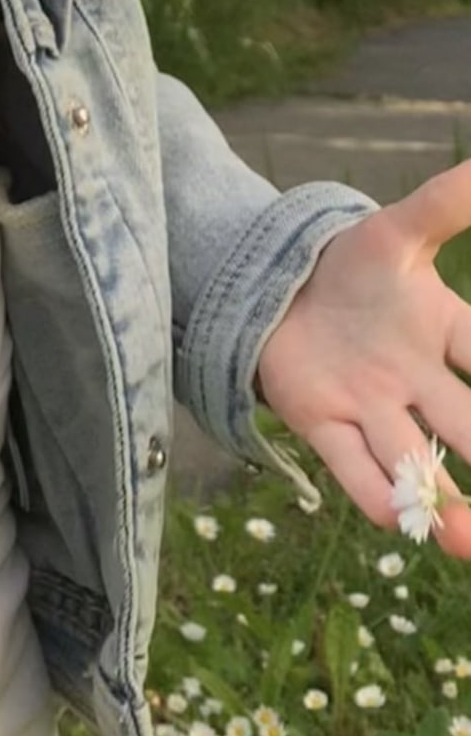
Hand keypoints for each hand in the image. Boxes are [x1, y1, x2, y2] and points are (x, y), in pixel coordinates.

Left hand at [254, 159, 470, 554]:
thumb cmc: (351, 263)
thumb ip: (447, 203)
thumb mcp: (398, 230)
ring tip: (461, 532)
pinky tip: (394, 516)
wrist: (282, 283)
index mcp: (444, 329)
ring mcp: (374, 406)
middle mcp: (418, 380)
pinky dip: (375, 495)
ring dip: (444, 502)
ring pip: (417, 464)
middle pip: (468, 428)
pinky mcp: (324, 421)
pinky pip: (355, 468)